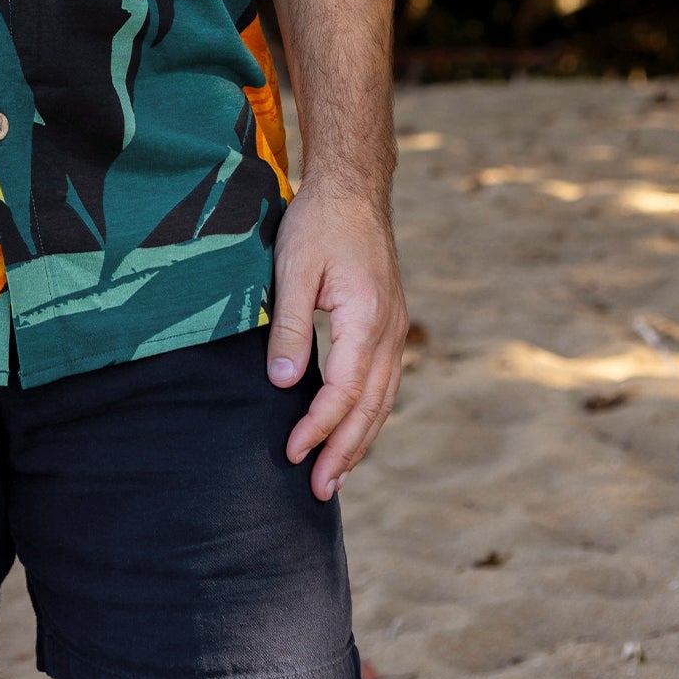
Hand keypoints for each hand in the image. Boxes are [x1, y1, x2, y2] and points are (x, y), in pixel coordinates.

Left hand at [265, 178, 408, 501]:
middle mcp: (390, 330)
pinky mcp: (389, 324)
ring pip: (382, 400)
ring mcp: (395, 328)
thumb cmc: (319, 223)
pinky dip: (368, 415)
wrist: (353, 189)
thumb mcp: (293, 268)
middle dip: (344, 451)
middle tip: (317, 489)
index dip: (318, 427)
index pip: (344, 391)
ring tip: (335, 476)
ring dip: (360, 440)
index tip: (292, 452)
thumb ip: (288, 325)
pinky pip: (384, 383)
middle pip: (370, 407)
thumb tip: (284, 383)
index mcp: (367, 317)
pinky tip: (352, 432)